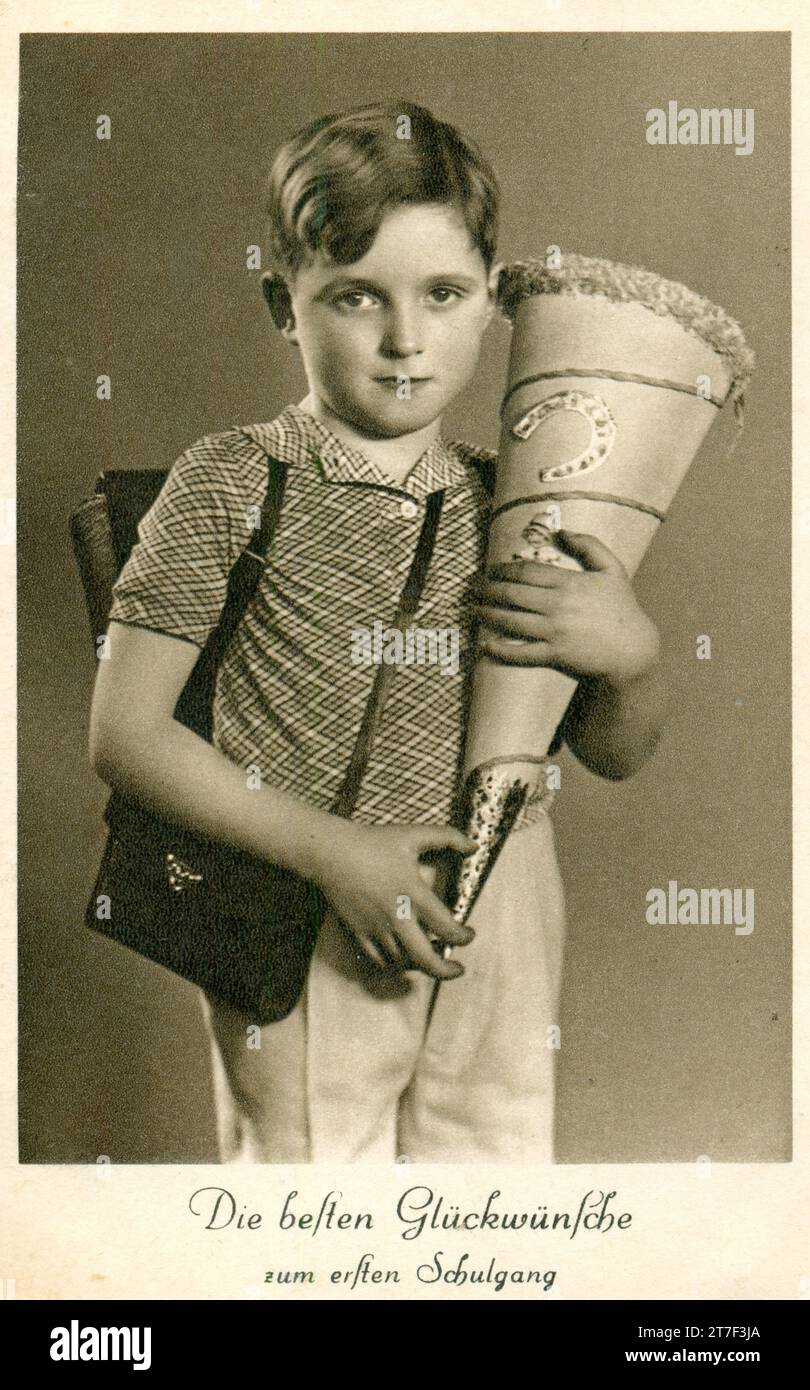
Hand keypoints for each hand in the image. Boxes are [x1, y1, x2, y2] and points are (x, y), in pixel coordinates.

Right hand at [308, 819, 476, 978]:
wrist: (330, 852)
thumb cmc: (372, 842)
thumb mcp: (413, 834)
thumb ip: (448, 837)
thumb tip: (474, 846)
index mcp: (414, 894)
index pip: (447, 927)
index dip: (464, 937)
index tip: (469, 934)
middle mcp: (397, 917)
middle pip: (425, 959)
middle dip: (446, 970)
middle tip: (457, 968)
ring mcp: (376, 928)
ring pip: (403, 962)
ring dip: (421, 965)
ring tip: (431, 959)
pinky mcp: (358, 932)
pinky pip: (378, 961)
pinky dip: (394, 965)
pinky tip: (402, 960)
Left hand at [473, 530, 660, 685]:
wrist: (633, 648)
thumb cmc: (623, 607)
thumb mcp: (612, 568)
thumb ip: (589, 545)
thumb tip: (561, 531)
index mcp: (569, 583)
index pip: (526, 572)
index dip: (503, 570)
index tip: (491, 570)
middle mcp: (557, 605)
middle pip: (512, 594)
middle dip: (488, 590)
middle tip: (474, 589)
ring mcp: (554, 631)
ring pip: (511, 621)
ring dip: (488, 615)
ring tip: (474, 610)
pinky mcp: (554, 654)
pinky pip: (521, 652)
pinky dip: (500, 649)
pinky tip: (485, 645)